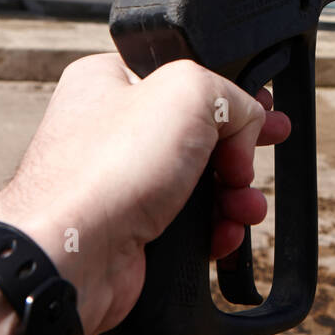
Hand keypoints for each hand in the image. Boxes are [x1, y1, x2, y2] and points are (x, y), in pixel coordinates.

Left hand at [0, 54, 290, 334]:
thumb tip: (245, 122)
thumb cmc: (105, 172)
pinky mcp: (132, 227)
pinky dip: (215, 229)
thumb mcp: (187, 92)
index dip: (231, 95)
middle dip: (239, 151)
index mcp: (112, 81)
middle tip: (255, 160)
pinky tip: (223, 235)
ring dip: (234, 195)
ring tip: (243, 207)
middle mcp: (113, 129)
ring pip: (201, 181)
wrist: (71, 257)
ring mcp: (122, 181)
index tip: (263, 111)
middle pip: (201, 131)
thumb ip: (229, 92)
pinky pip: (190, 223)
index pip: (187, 76)